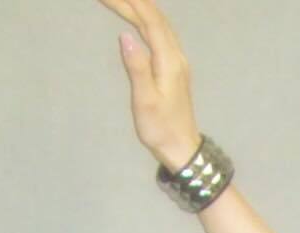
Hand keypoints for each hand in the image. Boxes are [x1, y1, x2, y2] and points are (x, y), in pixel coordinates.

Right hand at [97, 0, 201, 171]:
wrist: (182, 149)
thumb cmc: (161, 130)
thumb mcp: (145, 102)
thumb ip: (137, 68)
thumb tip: (125, 35)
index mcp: (169, 61)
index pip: (150, 21)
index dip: (130, 3)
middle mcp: (176, 56)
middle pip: (154, 17)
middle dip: (131, 1)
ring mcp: (176, 60)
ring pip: (158, 23)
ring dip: (138, 7)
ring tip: (117, 1)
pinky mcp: (173, 66)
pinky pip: (159, 32)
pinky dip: (144, 18)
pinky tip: (135, 16)